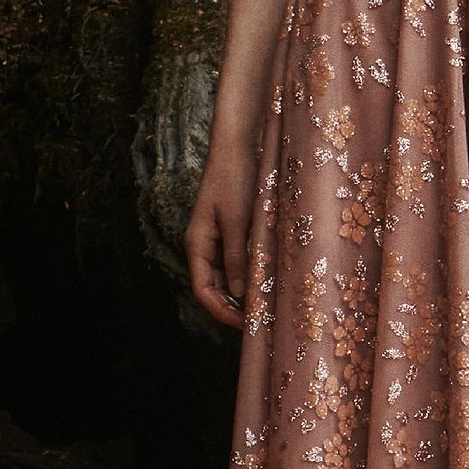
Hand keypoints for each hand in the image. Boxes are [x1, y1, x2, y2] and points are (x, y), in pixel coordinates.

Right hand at [184, 147, 257, 329]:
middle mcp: (206, 245)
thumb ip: (238, 255)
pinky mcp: (235, 229)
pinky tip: (271, 280)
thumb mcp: (238, 219)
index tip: (246, 324)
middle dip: (235, 307)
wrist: (238, 144)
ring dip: (245, 292)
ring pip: (229, 276)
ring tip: (268, 306)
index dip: (221, 311)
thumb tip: (240, 293)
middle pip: (215, 287)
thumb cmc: (234, 177)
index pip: (203, 290)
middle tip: (262, 322)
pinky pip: (240, 260)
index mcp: (198, 244)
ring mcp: (220, 238)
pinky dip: (252, 273)